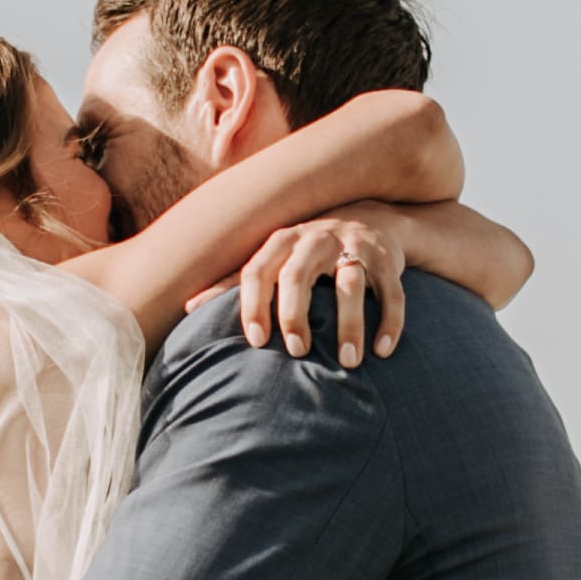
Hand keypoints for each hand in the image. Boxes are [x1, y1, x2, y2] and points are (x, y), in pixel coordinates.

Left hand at [234, 208, 408, 366]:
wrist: (369, 217)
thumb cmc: (307, 251)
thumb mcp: (272, 258)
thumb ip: (234, 282)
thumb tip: (188, 307)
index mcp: (282, 241)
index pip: (258, 270)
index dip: (253, 305)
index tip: (256, 342)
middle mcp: (316, 239)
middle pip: (299, 274)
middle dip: (296, 314)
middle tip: (298, 352)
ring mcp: (354, 246)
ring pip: (350, 283)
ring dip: (350, 324)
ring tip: (349, 362)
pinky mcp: (387, 259)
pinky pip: (392, 291)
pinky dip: (390, 321)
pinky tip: (383, 351)